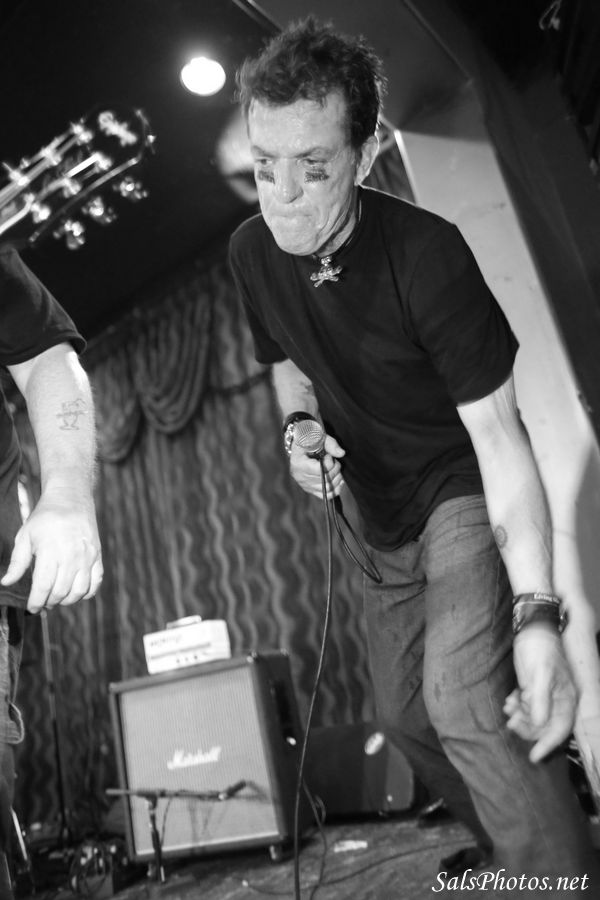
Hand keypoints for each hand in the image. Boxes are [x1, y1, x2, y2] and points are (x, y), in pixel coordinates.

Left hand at [1, 490, 102, 613]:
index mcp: (51, 551)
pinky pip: (96, 582)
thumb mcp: (25, 536)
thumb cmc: (45, 517)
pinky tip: (76, 592)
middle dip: (49, 603)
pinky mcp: (97, 556)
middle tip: (42, 602)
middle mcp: (71, 556)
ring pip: (79, 591)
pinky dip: (87, 593)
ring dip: (67, 600)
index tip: (31, 608)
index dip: (36, 602)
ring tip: (57, 598)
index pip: (44, 587)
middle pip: (61, 592)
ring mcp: (87, 557)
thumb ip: (18, 562)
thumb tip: (6, 582)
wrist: (71, 498)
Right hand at [289, 434, 345, 499]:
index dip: (329, 462)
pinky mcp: (311, 490)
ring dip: (337, 477)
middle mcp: (300, 477)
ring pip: (328, 488)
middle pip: (325, 480)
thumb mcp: (318, 437)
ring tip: (335, 467)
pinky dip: (336, 488)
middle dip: (335, 469)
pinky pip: (328, 495)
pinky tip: (338, 478)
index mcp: (298, 464)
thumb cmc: (309, 440)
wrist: (301, 447)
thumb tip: (342, 453)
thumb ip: (330, 444)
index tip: (328, 455)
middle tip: (334, 460)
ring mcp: (306, 485)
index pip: (319, 470)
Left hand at [504, 625, 576, 762]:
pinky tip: (509, 700)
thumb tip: (538, 722)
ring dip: (520, 717)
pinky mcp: (533, 691)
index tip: (534, 756)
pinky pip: (525, 708)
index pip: (560, 729)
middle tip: (511, 722)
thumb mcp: (540, 672)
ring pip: (533, 718)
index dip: (547, 744)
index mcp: (566, 699)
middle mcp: (557, 701)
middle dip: (528, 728)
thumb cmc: (540, 649)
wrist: (533, 630)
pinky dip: (516, 708)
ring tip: (509, 707)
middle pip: (544, 727)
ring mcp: (544, 696)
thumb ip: (540, 698)